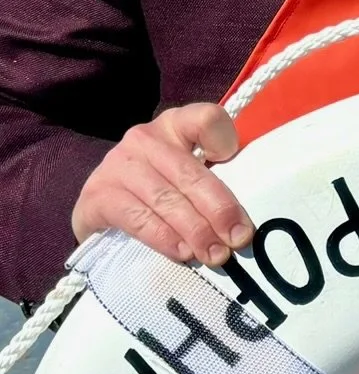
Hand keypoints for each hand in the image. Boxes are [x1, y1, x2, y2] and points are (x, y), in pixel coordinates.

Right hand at [71, 104, 252, 267]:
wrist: (104, 209)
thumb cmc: (162, 190)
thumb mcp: (190, 175)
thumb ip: (216, 180)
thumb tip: (245, 219)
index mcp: (175, 125)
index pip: (206, 118)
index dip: (225, 139)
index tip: (233, 162)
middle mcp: (144, 139)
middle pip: (190, 173)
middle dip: (218, 210)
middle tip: (238, 239)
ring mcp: (117, 165)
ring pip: (165, 199)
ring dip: (195, 231)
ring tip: (215, 254)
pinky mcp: (97, 195)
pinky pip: (137, 217)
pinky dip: (163, 237)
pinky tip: (182, 253)